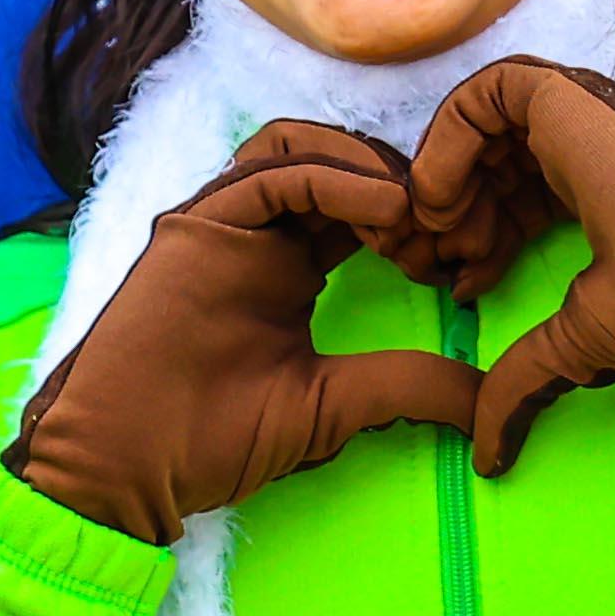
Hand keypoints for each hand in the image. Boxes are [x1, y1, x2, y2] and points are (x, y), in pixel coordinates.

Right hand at [7, 123, 483, 541]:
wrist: (129, 468)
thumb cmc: (216, 440)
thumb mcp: (335, 403)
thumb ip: (407, 385)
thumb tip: (485, 399)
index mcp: (289, 267)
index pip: (362, 207)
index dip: (418, 219)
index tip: (460, 261)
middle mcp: (257, 234)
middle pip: (338, 163)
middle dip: (400, 184)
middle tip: (447, 232)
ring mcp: (222, 223)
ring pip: (301, 147)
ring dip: (368, 166)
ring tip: (415, 212)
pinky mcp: (196, 225)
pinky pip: (274, 174)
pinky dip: (338, 178)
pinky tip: (387, 209)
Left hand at [406, 57, 614, 475]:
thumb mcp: (573, 344)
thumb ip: (523, 380)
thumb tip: (488, 458)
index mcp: (589, 192)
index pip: (508, 198)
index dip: (473, 240)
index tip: (463, 288)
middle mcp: (581, 148)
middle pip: (485, 158)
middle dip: (447, 210)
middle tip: (434, 262)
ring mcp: (575, 117)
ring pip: (476, 124)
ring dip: (443, 178)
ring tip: (443, 234)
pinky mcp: (563, 98)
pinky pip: (482, 96)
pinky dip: (447, 142)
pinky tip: (446, 201)